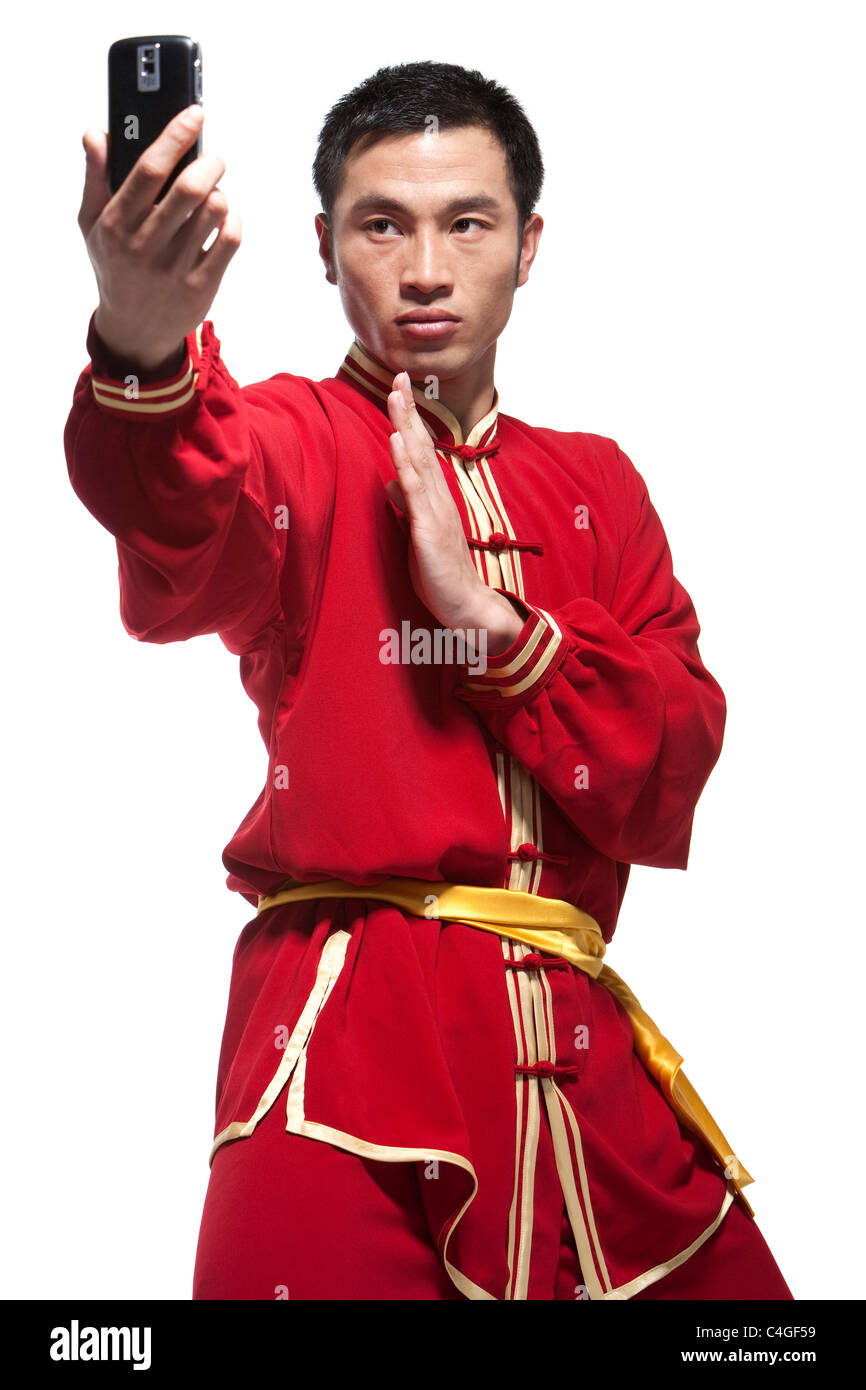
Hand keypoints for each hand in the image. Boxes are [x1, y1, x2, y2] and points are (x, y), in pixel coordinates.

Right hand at [78, 106, 240, 370]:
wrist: (135, 330)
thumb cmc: (115, 266)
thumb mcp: (92, 224)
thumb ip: (96, 177)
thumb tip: (98, 133)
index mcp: (117, 224)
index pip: (150, 169)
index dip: (176, 136)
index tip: (194, 115)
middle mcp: (146, 245)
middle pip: (190, 189)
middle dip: (210, 162)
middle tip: (214, 158)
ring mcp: (176, 267)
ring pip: (215, 211)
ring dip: (220, 192)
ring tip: (212, 194)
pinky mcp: (203, 284)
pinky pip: (230, 239)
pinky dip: (233, 219)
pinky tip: (223, 218)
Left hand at [385, 372, 523, 651]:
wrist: (465, 605)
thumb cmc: (440, 573)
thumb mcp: (417, 533)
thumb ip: (406, 505)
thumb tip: (390, 481)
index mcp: (434, 498)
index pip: (420, 451)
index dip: (409, 420)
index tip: (399, 389)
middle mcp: (438, 497)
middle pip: (421, 445)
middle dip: (408, 410)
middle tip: (398, 376)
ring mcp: (436, 510)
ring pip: (419, 460)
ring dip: (407, 425)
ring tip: (396, 395)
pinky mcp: (429, 528)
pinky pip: (416, 491)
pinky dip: (407, 463)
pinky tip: (399, 439)